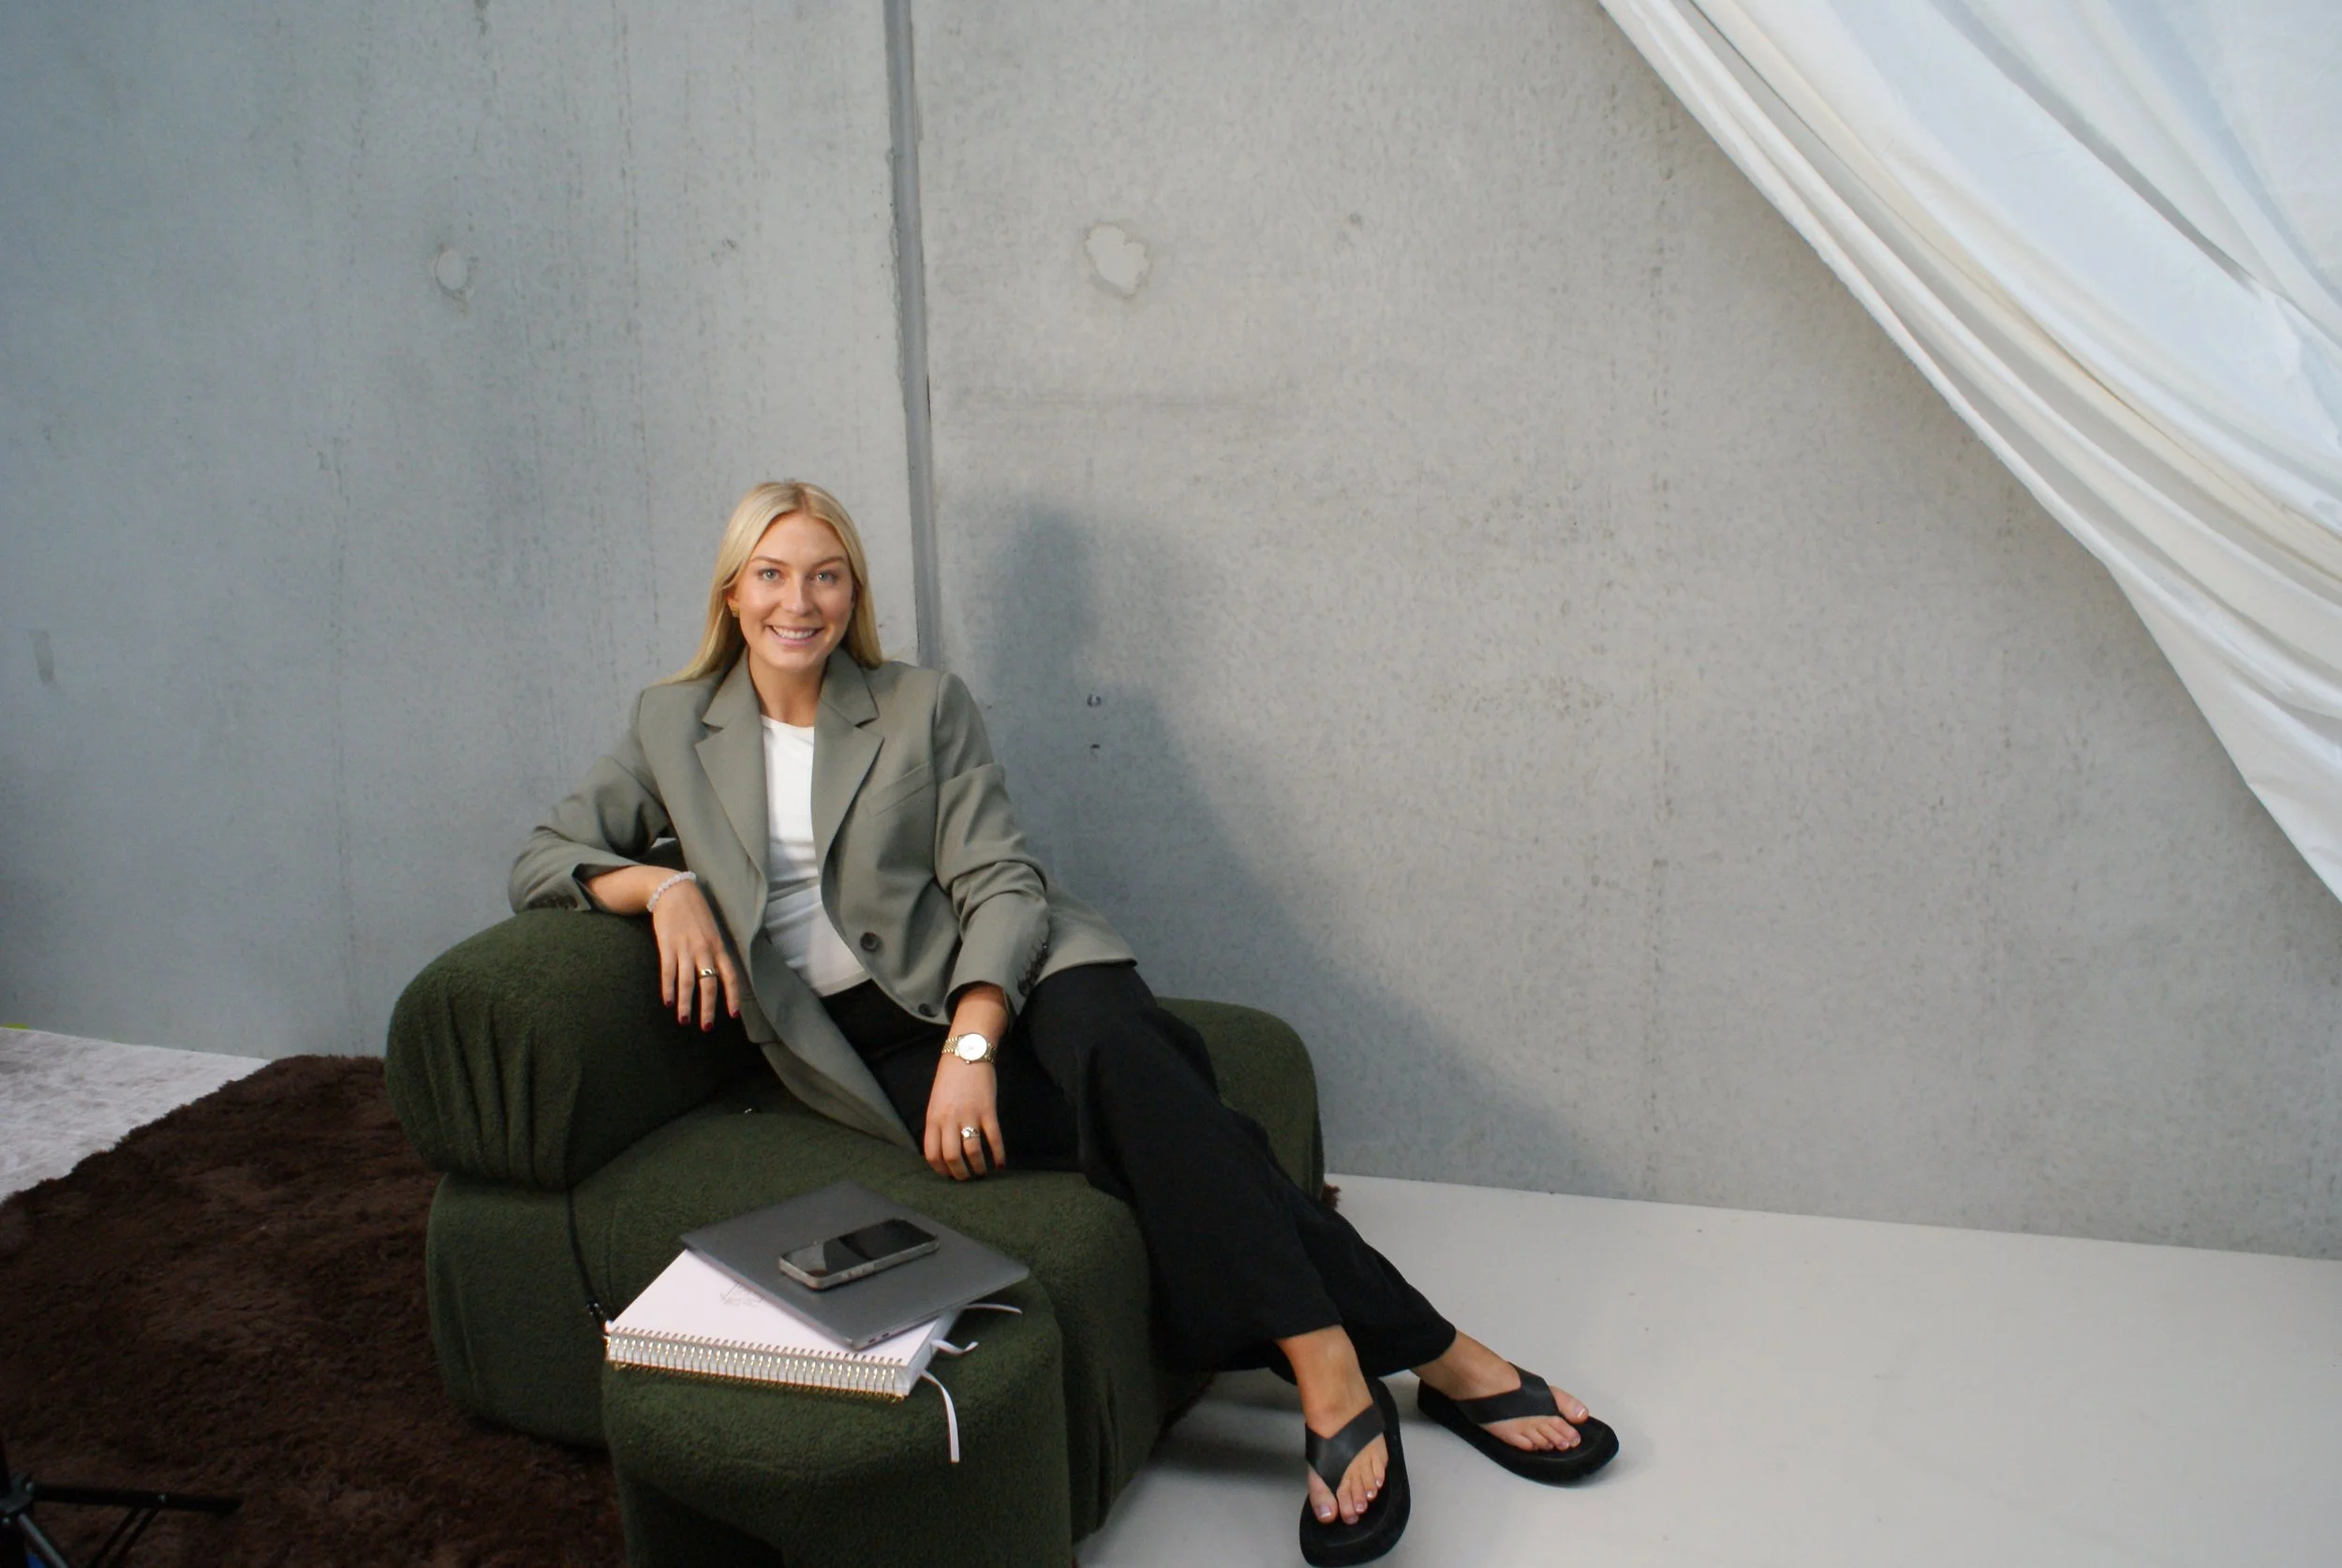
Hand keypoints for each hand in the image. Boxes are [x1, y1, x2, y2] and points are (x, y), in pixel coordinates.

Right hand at [648, 880, 740, 1029]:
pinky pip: (668, 971)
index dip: (732, 997)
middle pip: (709, 984)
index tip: (733, 1016)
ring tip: (684, 1020)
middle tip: (706, 1028)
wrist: (675, 891)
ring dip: (686, 1004)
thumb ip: (716, 953)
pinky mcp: (667, 945)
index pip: (730, 976)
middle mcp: (705, 950)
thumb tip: (719, 977)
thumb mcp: (713, 932)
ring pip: (688, 982)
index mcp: (719, 947)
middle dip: (708, 1008)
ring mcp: (686, 948)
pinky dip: (668, 988)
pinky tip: (667, 1002)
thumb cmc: (695, 915)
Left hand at [924, 1055, 1004, 1179]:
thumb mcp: (936, 1101)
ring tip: (982, 1172)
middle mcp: (949, 1119)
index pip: (932, 1153)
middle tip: (967, 1178)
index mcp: (933, 1118)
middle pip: (951, 1157)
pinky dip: (998, 1154)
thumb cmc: (950, 1077)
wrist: (967, 1052)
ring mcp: (969, 1115)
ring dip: (978, 1167)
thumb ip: (937, 1124)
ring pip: (972, 1151)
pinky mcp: (988, 1110)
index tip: (948, 1175)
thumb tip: (942, 1149)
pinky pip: (993, 1138)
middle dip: (960, 1174)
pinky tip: (1000, 1163)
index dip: (940, 1169)